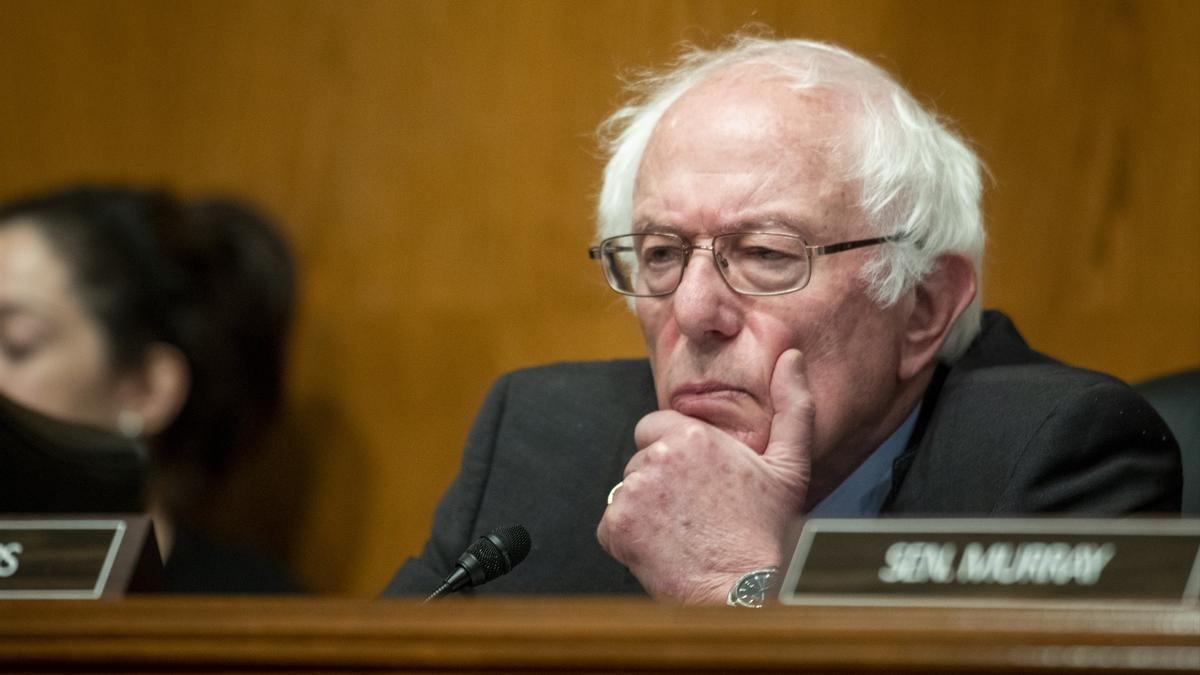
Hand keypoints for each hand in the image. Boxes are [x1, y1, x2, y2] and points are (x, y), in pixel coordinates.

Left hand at [596, 349, 813, 602]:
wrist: (742, 590)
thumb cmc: (767, 532)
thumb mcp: (789, 464)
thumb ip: (792, 404)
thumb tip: (792, 356)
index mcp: (691, 435)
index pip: (654, 427)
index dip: (673, 452)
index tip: (696, 479)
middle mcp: (656, 457)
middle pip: (640, 459)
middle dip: (659, 480)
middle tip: (693, 509)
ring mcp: (632, 493)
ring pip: (625, 490)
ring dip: (645, 508)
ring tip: (681, 530)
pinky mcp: (615, 526)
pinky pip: (611, 523)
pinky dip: (629, 537)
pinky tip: (662, 546)